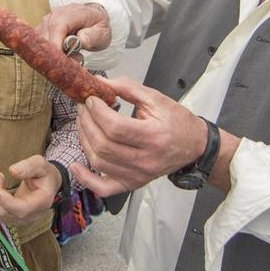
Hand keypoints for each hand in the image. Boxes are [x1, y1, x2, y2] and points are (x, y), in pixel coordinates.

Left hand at [0, 155, 61, 225]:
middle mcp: (32, 215)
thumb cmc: (44, 173)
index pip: (22, 209)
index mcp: (42, 202)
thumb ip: (28, 166)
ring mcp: (22, 220)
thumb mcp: (40, 164)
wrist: (47, 184)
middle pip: (6, 212)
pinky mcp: (13, 219)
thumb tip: (12, 171)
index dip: (6, 202)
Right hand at [37, 3, 111, 52]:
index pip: (58, 25)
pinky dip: (48, 53)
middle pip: (46, 34)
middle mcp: (56, 14)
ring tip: (72, 57)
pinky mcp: (42, 29)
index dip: (56, 42)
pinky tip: (63, 55)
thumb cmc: (97, 27)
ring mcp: (47, 21)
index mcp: (73, 12)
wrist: (93, 20)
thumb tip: (80, 40)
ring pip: (41, 40)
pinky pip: (39, 43)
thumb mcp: (102, 33)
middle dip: (55, 52)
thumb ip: (92, 36)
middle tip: (71, 62)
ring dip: (52, 53)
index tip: (59, 57)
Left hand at [69, 76, 207, 196]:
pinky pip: (104, 188)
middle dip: (87, 122)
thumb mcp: (156, 98)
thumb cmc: (178, 121)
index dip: (97, 112)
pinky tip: (75, 166)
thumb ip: (127, 88)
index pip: (116, 127)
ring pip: (99, 162)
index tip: (90, 99)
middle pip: (104, 144)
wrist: (194, 146)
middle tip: (83, 107)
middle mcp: (146, 160)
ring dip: (84, 140)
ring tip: (83, 123)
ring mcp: (138, 175)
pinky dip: (86, 179)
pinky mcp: (133, 183)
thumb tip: (99, 82)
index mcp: (154, 136)